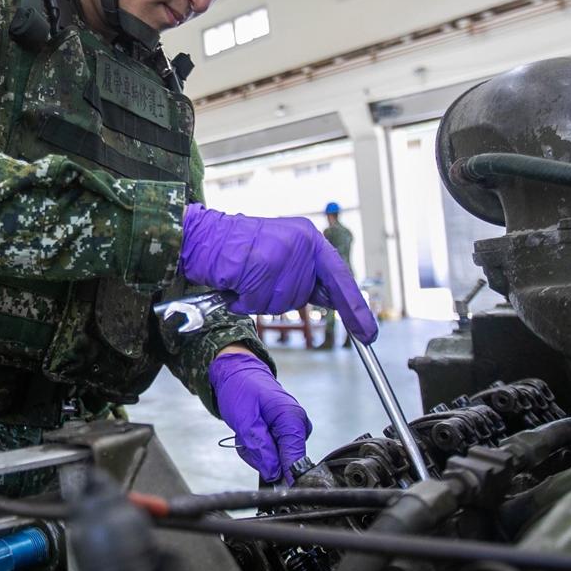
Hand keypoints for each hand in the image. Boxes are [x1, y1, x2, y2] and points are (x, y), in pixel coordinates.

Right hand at [180, 203, 377, 342]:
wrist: (203, 236)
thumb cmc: (238, 250)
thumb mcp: (282, 256)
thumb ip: (308, 276)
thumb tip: (333, 298)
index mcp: (310, 238)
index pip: (340, 278)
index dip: (355, 309)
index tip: (368, 334)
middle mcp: (301, 242)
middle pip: (302, 296)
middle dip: (278, 296)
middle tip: (255, 278)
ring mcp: (282, 253)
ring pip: (280, 301)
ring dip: (257, 298)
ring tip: (243, 277)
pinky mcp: (261, 264)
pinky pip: (257, 301)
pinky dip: (242, 298)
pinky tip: (235, 280)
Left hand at [209, 351, 311, 482]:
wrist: (238, 373)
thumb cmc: (241, 389)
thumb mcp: (244, 420)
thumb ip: (260, 447)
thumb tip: (274, 473)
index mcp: (292, 418)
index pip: (296, 458)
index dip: (285, 475)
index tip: (273, 484)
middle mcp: (298, 424)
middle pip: (284, 461)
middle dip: (260, 456)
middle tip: (244, 440)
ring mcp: (293, 429)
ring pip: (276, 459)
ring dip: (256, 451)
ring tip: (246, 432)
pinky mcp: (286, 432)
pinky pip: (272, 451)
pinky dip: (257, 446)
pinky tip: (251, 431)